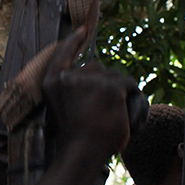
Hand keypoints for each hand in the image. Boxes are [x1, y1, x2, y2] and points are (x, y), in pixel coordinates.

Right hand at [41, 27, 140, 164]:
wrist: (81, 152)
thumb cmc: (72, 139)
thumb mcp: (59, 110)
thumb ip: (69, 90)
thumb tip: (90, 77)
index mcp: (52, 82)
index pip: (62, 53)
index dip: (72, 42)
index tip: (82, 31)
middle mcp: (69, 76)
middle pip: (95, 67)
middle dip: (103, 82)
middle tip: (103, 108)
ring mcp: (90, 80)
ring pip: (113, 77)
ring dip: (118, 92)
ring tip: (113, 115)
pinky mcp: (111, 87)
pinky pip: (128, 84)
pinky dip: (131, 97)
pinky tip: (127, 112)